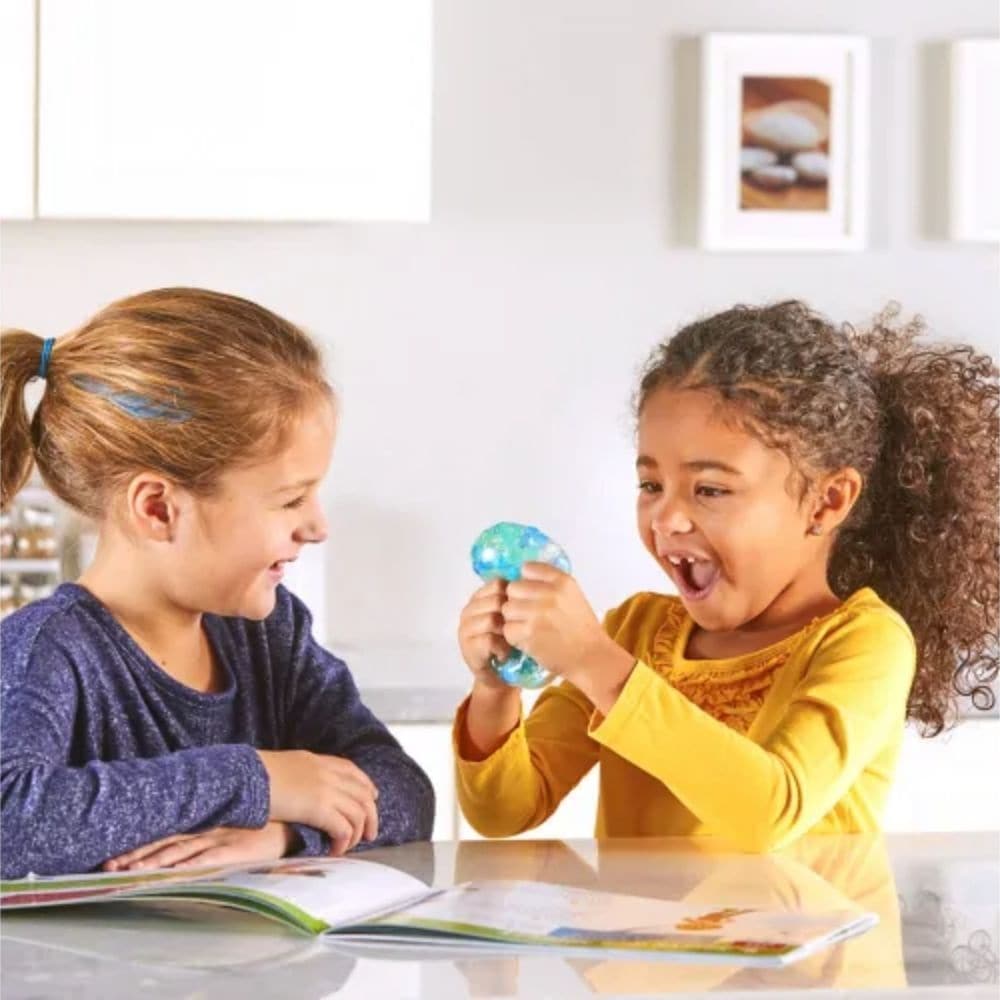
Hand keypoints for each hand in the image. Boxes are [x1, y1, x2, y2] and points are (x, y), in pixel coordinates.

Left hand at [102, 822, 293, 871]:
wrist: (292, 821)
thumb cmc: (261, 822)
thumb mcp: (231, 817)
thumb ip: (211, 820)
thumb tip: (186, 828)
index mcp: (205, 819)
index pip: (166, 832)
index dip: (141, 843)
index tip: (115, 853)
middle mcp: (206, 828)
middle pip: (165, 842)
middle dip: (137, 854)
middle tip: (109, 866)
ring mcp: (219, 839)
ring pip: (180, 852)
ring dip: (154, 862)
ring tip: (129, 873)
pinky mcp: (234, 852)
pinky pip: (206, 861)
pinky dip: (188, 867)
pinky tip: (171, 874)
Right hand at [257, 751, 378, 854]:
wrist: (246, 775)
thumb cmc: (255, 774)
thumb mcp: (284, 766)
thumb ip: (299, 774)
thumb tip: (300, 789)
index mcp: (318, 761)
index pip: (352, 771)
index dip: (366, 786)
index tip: (372, 798)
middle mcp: (328, 773)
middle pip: (363, 793)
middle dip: (371, 815)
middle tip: (370, 833)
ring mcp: (326, 789)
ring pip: (359, 812)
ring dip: (358, 833)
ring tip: (351, 846)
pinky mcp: (320, 808)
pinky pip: (344, 828)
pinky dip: (344, 842)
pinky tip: (335, 851)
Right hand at [458, 579, 514, 691]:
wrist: (500, 675)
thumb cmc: (511, 642)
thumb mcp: (514, 617)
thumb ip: (516, 598)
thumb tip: (533, 577)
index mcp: (480, 597)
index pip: (497, 584)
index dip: (514, 595)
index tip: (524, 609)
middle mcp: (469, 610)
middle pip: (495, 601)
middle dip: (511, 615)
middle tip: (519, 628)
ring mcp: (465, 629)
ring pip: (491, 620)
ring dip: (507, 633)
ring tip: (512, 642)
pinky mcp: (467, 648)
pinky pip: (488, 640)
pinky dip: (501, 648)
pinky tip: (505, 654)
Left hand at [502, 563, 634, 708]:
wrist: (591, 657)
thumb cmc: (581, 628)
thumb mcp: (572, 595)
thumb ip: (550, 583)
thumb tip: (521, 576)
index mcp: (562, 581)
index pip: (527, 568)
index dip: (526, 582)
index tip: (533, 595)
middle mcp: (550, 593)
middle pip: (512, 588)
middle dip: (517, 601)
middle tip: (528, 614)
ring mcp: (538, 613)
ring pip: (507, 609)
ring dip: (514, 620)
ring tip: (529, 628)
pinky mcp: (529, 633)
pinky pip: (508, 629)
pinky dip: (515, 637)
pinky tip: (528, 640)